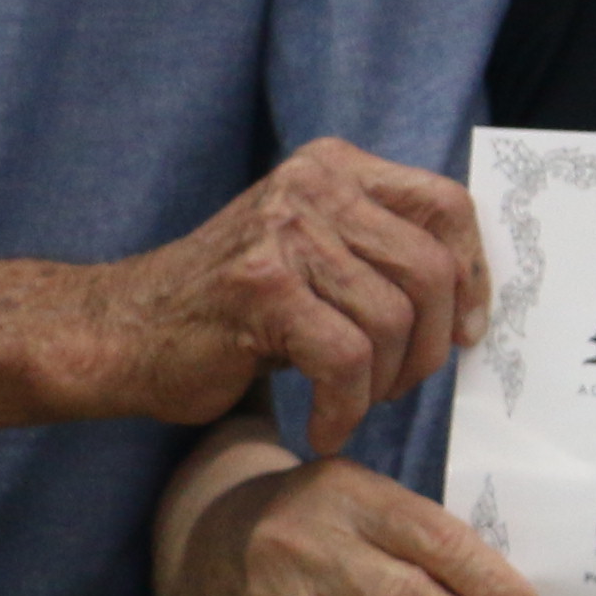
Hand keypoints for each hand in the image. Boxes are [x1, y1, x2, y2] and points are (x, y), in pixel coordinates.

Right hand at [97, 138, 488, 452]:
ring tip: (353, 402)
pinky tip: (325, 426)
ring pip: (392, 318)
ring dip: (386, 381)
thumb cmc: (233, 311)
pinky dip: (345, 408)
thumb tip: (472, 303)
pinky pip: (347, 359)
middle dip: (432, 345)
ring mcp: (283, 233)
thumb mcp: (315, 257)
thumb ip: (383, 255)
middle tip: (401, 384)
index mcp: (334, 169)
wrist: (122, 334)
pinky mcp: (261, 289)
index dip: (473, 274)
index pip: (445, 205)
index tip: (469, 332)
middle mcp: (311, 187)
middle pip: (429, 267)